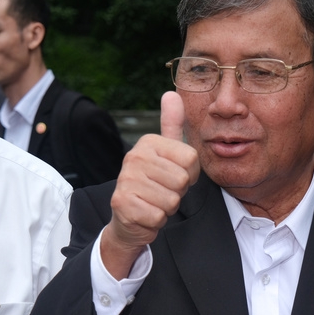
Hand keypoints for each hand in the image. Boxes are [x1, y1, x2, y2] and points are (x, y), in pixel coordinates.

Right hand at [102, 91, 198, 278]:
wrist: (128, 219)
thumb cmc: (154, 185)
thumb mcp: (166, 154)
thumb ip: (172, 125)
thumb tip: (171, 93)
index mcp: (148, 142)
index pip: (191, 160)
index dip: (190, 175)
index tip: (172, 177)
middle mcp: (134, 157)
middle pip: (182, 180)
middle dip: (177, 192)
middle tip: (161, 192)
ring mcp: (125, 180)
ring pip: (172, 199)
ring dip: (167, 208)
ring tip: (153, 202)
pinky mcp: (122, 204)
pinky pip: (159, 216)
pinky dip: (156, 221)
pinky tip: (145, 214)